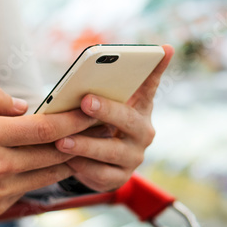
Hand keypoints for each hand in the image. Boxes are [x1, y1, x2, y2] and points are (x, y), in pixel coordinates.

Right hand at [0, 86, 97, 226]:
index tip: (95, 110)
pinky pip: (28, 189)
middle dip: (81, 139)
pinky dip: (41, 175)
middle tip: (103, 126)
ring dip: (68, 159)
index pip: (45, 128)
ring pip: (48, 175)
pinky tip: (51, 162)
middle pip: (54, 153)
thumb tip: (26, 105)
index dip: (75, 119)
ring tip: (86, 143)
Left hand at [54, 45, 173, 190]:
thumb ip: (99, 90)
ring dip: (85, 144)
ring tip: (62, 140)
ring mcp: (133, 157)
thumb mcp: (102, 105)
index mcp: (141, 109)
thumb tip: (84, 75)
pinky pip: (100, 173)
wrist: (96, 164)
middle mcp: (143, 132)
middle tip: (85, 101)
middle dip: (107, 110)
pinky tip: (65, 159)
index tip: (164, 48)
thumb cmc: (97, 125)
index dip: (157, 68)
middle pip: (128, 120)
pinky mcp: (119, 178)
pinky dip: (81, 165)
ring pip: (111, 151)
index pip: (150, 85)